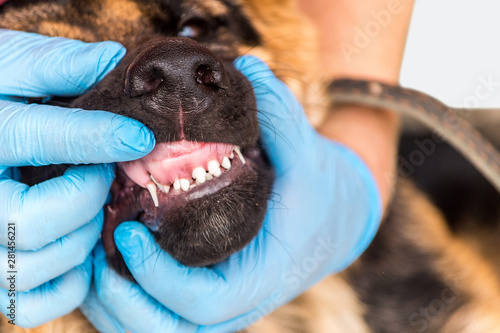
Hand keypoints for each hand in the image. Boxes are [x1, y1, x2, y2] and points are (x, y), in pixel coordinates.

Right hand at [0, 30, 154, 327]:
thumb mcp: (10, 63)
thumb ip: (55, 64)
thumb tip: (113, 59)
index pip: (36, 139)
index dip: (95, 138)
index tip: (140, 137)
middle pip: (31, 220)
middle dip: (85, 198)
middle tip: (102, 177)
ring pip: (34, 265)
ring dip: (80, 238)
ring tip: (88, 208)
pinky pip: (33, 303)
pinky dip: (69, 281)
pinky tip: (80, 247)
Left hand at [84, 56, 380, 331]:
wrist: (330, 217)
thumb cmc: (316, 190)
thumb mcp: (308, 154)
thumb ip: (283, 117)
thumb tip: (249, 70)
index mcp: (262, 277)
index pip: (204, 304)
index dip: (160, 279)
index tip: (128, 231)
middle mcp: (236, 301)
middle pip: (167, 330)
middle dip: (122, 300)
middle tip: (91, 247)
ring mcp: (216, 302)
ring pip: (154, 329)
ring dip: (113, 302)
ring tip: (86, 252)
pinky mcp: (202, 291)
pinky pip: (154, 314)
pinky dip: (122, 297)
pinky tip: (101, 256)